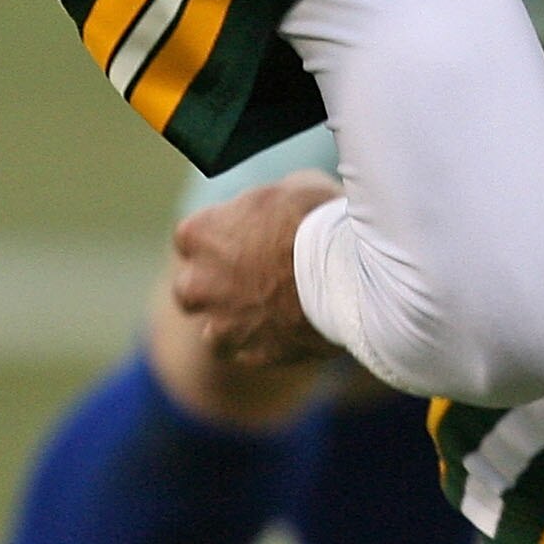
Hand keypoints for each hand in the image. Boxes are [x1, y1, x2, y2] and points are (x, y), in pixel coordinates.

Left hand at [170, 169, 342, 369]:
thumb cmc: (320, 220)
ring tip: (281, 304)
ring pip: (218, 327)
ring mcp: (222, 326)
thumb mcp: (292, 187)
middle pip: (192, 287)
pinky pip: (250, 351)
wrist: (351, 273)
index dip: (221, 237)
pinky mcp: (251, 355)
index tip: (246, 237)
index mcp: (199, 234)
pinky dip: (267, 341)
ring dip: (240, 318)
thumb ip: (265, 205)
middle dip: (216, 284)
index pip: (192, 237)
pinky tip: (295, 324)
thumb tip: (270, 210)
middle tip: (255, 274)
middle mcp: (197, 284)